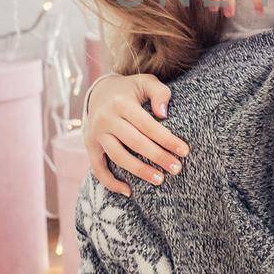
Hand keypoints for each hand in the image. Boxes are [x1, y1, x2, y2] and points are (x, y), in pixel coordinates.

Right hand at [83, 74, 188, 195]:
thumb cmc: (130, 89)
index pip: (148, 125)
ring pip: (118, 157)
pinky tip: (128, 191)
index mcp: (121, 103)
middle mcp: (106, 119)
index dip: (167, 139)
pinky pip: (98, 168)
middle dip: (158, 157)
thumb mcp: (146, 82)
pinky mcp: (89, 146)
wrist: (98, 92)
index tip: (184, 151)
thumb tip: (163, 114)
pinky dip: (110, 182)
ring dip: (139, 171)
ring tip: (159, 180)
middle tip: (177, 169)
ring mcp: (96, 134)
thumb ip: (159, 92)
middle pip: (135, 142)